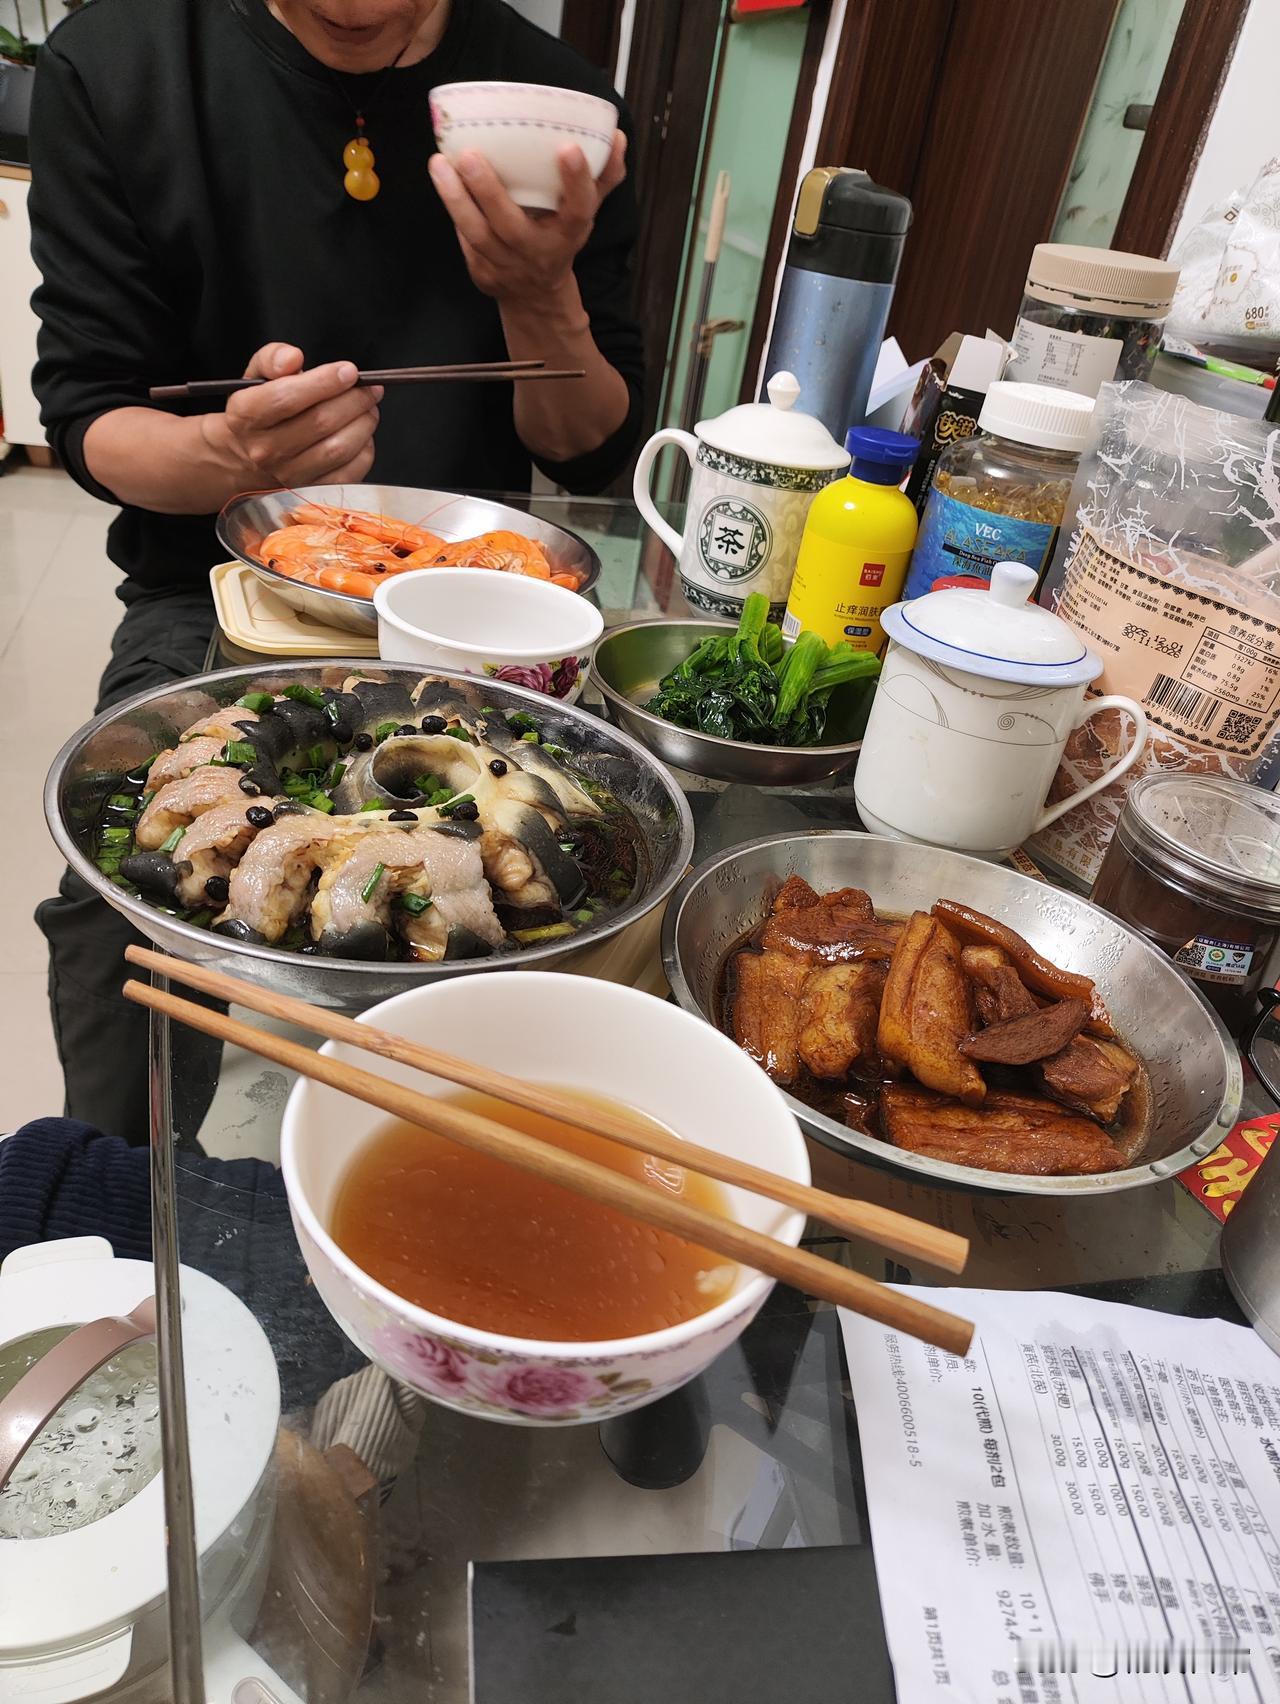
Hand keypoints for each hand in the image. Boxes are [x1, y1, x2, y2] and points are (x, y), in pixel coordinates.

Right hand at [206, 343, 381, 486]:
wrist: (247, 458)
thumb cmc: (259, 412)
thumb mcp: (256, 377)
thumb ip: (273, 358)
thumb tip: (293, 358)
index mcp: (247, 415)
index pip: (287, 397)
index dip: (324, 382)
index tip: (349, 371)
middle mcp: (265, 449)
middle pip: (320, 422)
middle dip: (354, 401)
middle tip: (370, 388)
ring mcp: (288, 475)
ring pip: (338, 448)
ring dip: (363, 424)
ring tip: (369, 407)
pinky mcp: (310, 492)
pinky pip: (349, 473)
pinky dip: (364, 450)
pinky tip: (362, 433)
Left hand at [428, 133, 626, 304]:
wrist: (536, 294)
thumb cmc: (559, 238)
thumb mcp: (585, 213)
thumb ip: (603, 176)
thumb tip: (618, 136)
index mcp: (569, 234)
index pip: (578, 209)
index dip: (576, 181)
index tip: (568, 148)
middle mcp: (537, 252)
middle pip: (511, 225)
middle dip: (490, 192)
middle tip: (471, 155)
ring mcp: (507, 265)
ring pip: (477, 233)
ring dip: (456, 199)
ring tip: (440, 164)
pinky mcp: (482, 271)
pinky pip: (465, 238)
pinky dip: (453, 208)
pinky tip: (442, 177)